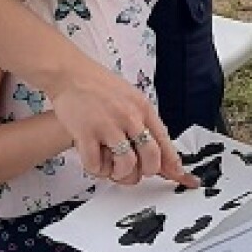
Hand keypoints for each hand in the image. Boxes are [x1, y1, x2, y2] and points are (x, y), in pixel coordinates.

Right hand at [50, 61, 198, 188]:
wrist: (70, 73)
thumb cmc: (98, 85)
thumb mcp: (130, 97)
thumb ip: (143, 121)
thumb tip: (156, 148)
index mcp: (143, 108)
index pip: (165, 142)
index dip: (174, 165)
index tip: (181, 178)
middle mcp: (129, 117)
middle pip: (151, 159)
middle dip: (145, 172)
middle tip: (134, 170)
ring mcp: (108, 126)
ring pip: (126, 166)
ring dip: (120, 174)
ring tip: (112, 166)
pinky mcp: (87, 133)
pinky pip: (98, 166)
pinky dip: (98, 169)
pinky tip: (96, 160)